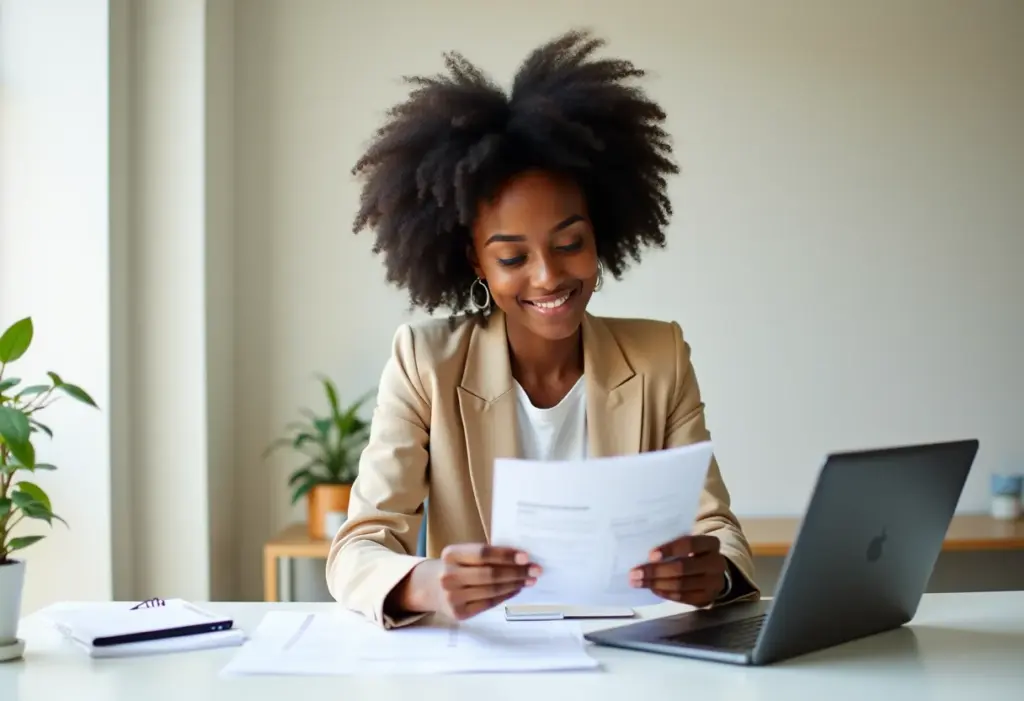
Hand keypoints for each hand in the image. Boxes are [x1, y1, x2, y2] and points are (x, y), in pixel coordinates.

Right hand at [412, 543, 540, 620]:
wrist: (430, 588)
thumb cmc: (455, 566)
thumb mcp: (462, 555)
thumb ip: (485, 555)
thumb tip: (520, 558)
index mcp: (451, 554)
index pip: (483, 553)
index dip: (506, 555)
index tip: (526, 556)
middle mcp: (449, 576)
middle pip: (490, 574)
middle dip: (517, 572)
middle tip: (535, 569)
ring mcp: (453, 597)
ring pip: (492, 590)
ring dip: (515, 584)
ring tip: (529, 579)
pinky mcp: (459, 613)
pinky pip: (489, 603)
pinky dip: (506, 596)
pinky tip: (516, 589)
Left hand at [629, 535, 727, 607]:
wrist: (714, 570)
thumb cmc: (694, 552)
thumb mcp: (690, 544)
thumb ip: (673, 546)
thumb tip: (646, 556)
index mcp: (711, 544)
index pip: (689, 544)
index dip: (670, 549)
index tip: (650, 555)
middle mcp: (716, 563)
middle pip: (683, 568)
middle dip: (656, 571)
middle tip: (635, 573)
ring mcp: (714, 583)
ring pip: (681, 585)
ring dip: (656, 584)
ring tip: (638, 582)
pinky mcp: (708, 598)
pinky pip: (683, 597)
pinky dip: (665, 593)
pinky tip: (652, 589)